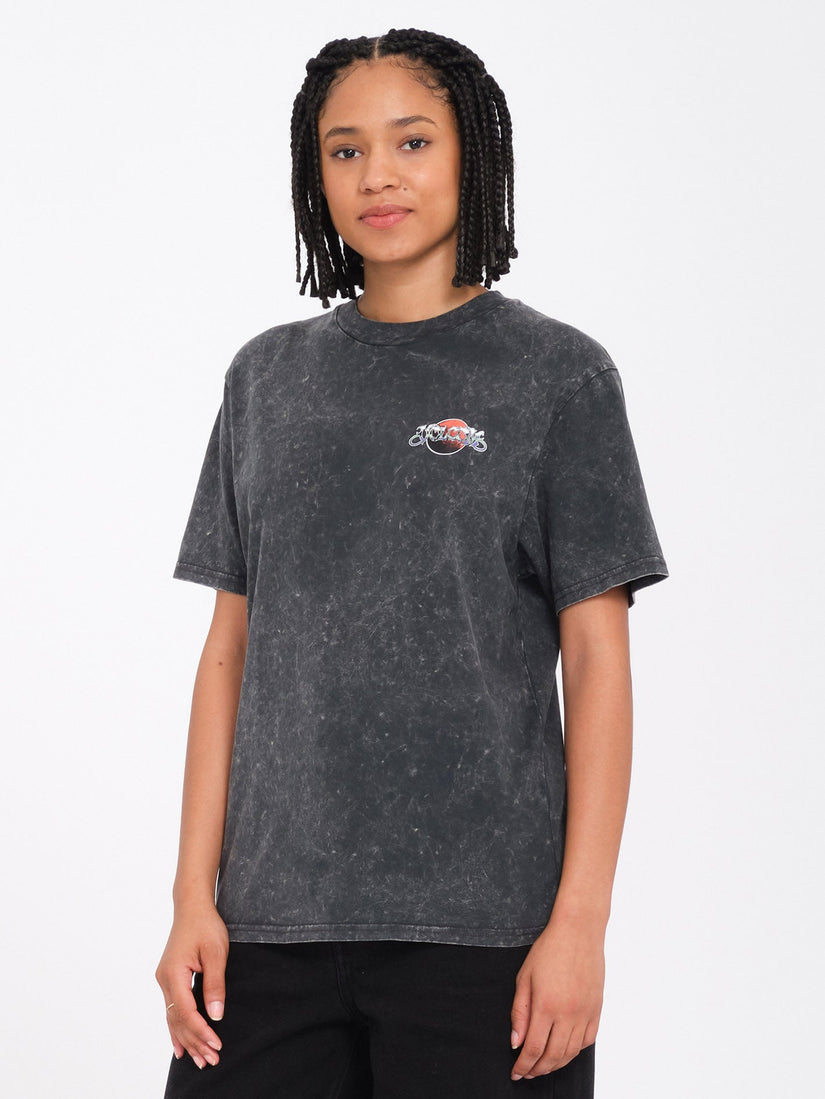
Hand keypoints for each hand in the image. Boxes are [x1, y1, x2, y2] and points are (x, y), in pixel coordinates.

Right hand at [155, 901, 229, 1068]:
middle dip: (195, 1042)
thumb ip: (215, 984)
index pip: (186, 1012)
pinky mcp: (169, 980)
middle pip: (178, 1020)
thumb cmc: (205, 925)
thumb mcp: (216, 952)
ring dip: (187, 1040)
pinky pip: (172, 1011)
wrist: (191, 907)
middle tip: (211, 1061)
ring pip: (173, 1018)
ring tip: (200, 1060)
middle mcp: (164, 981)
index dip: (201, 1032)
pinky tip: (181, 1046)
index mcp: (173, 974)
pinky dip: (178, 1029)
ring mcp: (164, 981)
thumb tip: (216, 1015)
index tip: (216, 1045)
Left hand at [509, 912, 603, 1080]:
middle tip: (527, 1073)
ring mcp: (585, 1012)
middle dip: (538, 1069)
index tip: (516, 1072)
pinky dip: (575, 1051)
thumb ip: (519, 1012)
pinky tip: (564, 1050)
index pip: (533, 1048)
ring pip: (571, 1052)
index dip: (523, 1065)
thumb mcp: (524, 977)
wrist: (579, 931)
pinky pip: (587, 1041)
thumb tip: (516, 1042)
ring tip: (543, 1066)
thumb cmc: (549, 949)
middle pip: (553, 1056)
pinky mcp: (597, 1009)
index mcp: (546, 1005)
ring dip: (555, 1064)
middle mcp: (568, 1013)